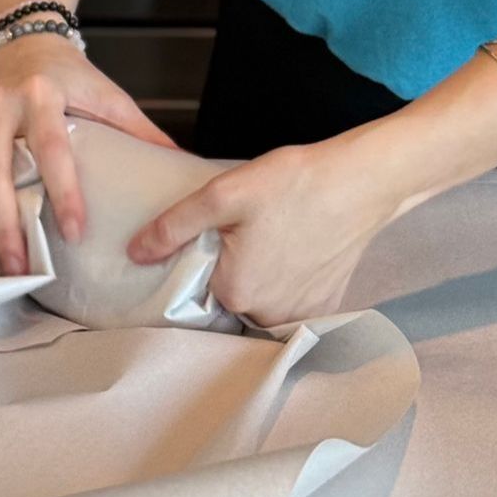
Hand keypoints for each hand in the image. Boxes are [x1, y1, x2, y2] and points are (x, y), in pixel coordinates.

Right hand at [0, 35, 172, 277]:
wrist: (20, 43)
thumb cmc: (68, 76)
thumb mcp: (106, 94)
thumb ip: (139, 130)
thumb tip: (180, 165)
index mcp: (40, 94)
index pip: (50, 147)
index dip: (63, 191)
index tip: (76, 233)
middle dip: (4, 226)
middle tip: (20, 268)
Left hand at [127, 126, 418, 326]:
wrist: (361, 181)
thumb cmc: (293, 184)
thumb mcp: (222, 195)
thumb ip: (173, 227)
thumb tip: (135, 253)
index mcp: (236, 293)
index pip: (198, 293)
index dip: (199, 267)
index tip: (211, 245)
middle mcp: (268, 315)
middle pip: (230, 304)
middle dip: (229, 277)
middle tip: (242, 239)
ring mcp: (302, 313)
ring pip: (262, 307)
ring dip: (259, 284)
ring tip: (268, 243)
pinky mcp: (327, 304)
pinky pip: (292, 305)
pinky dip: (287, 285)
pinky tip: (292, 252)